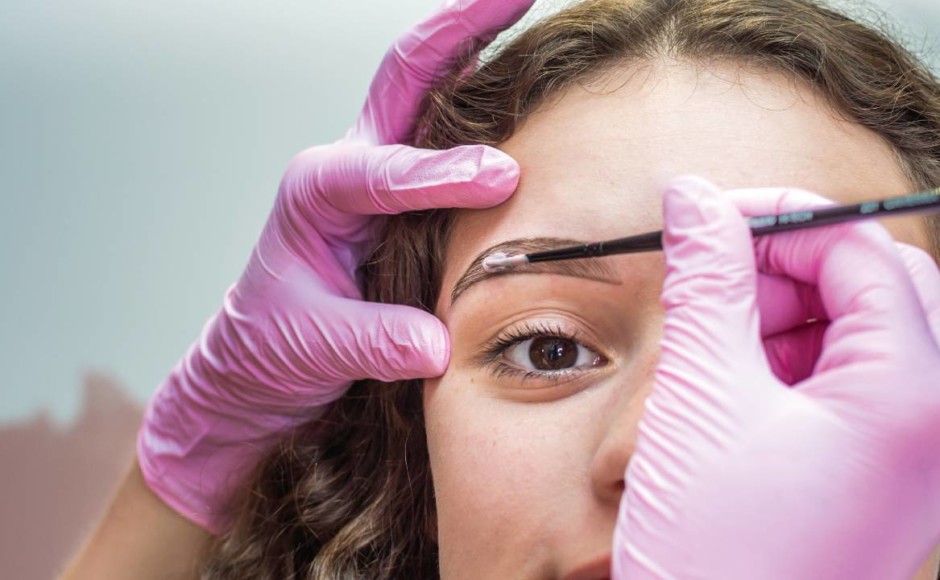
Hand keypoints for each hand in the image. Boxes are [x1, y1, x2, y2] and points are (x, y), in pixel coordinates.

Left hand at [137, 0, 534, 532]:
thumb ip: (375, 343)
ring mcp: (376, 167)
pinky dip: (483, 90)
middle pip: (406, 76)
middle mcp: (346, 163)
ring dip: (477, 42)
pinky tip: (524, 76)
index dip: (441, 174)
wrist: (262, 352)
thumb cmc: (277, 344)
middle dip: (461, 30)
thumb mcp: (316, 348)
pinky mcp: (402, 187)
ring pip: (429, 85)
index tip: (501, 178)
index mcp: (316, 193)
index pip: (382, 173)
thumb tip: (436, 343)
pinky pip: (447, 125)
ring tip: (526, 7)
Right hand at [613, 177, 939, 578]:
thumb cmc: (711, 549)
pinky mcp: (888, 474)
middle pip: (884, 286)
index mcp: (911, 397)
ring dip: (792, 312)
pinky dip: (799, 360)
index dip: (782, 220)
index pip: (863, 252)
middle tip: (715, 276)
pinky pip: (860, 384)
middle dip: (792, 265)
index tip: (711, 219)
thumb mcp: (700, 397)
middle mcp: (936, 422)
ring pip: (872, 331)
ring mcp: (918, 454)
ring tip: (717, 338)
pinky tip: (739, 380)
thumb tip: (693, 198)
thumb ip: (705, 282)